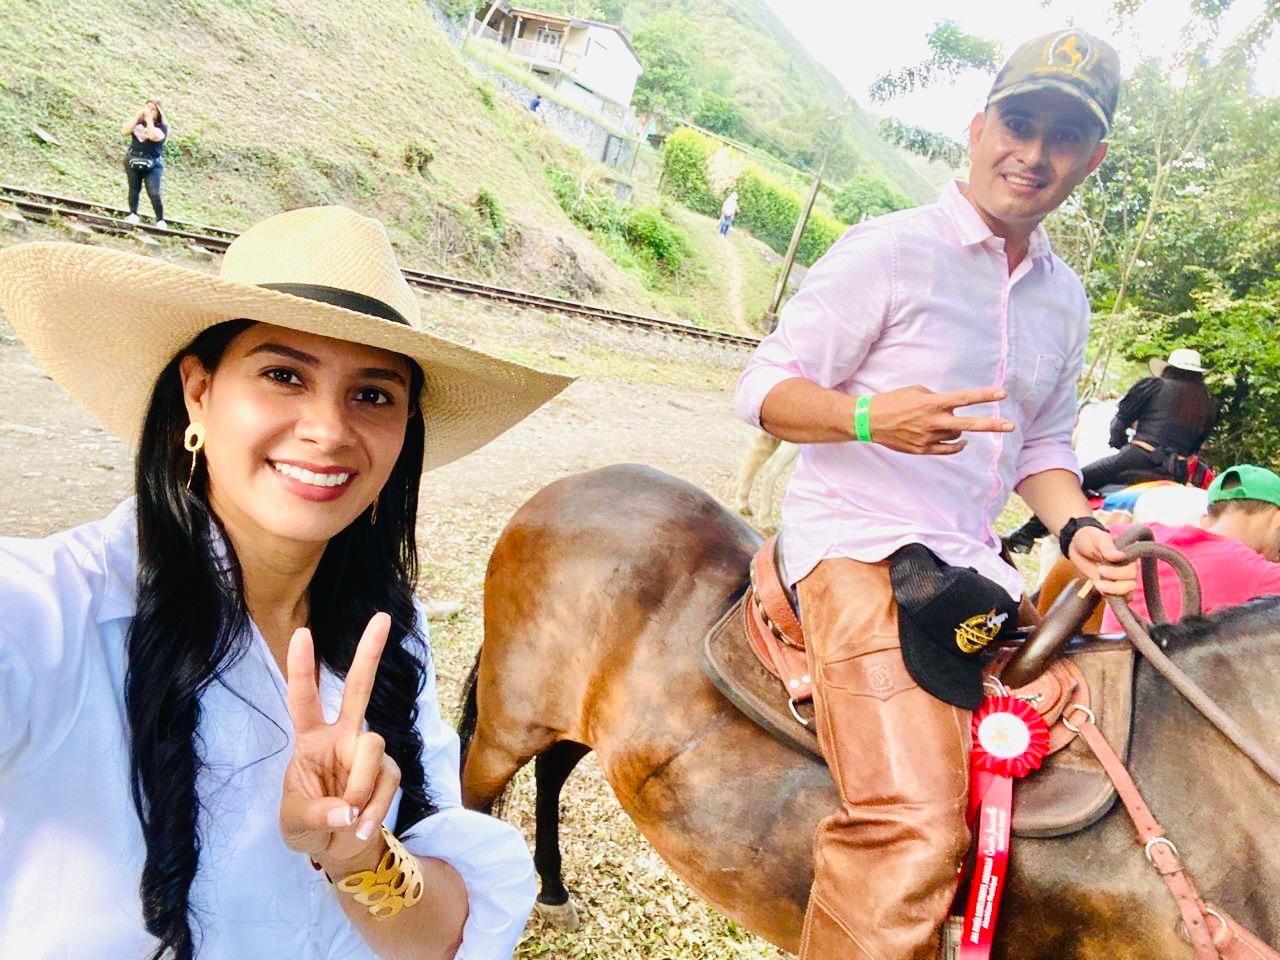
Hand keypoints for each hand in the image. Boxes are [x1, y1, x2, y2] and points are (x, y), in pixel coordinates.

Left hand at [279, 612, 400, 874]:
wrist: (340, 850)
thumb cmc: (308, 828)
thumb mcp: (295, 826)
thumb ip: (317, 816)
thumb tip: (347, 812)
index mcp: (310, 741)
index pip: (304, 699)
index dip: (301, 669)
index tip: (302, 633)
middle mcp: (341, 737)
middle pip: (359, 689)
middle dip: (369, 653)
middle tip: (381, 618)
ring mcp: (368, 752)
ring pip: (372, 748)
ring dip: (360, 788)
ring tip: (348, 819)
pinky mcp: (388, 770)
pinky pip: (387, 781)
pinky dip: (374, 810)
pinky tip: (362, 827)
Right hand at [867, 384, 1013, 454]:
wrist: (870, 421)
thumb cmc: (894, 401)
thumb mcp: (917, 392)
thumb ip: (937, 399)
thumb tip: (951, 409)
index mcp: (932, 403)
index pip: (964, 399)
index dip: (985, 395)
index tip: (1003, 393)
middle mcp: (933, 421)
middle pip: (969, 424)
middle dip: (992, 424)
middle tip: (1012, 425)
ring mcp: (928, 438)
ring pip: (955, 435)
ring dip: (957, 429)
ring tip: (945, 422)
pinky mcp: (923, 450)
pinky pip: (948, 449)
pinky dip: (957, 445)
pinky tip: (962, 441)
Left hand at [1068, 527, 1136, 597]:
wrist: (1076, 545)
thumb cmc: (1090, 539)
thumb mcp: (1098, 539)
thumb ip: (1109, 548)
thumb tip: (1121, 556)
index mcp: (1129, 556)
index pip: (1133, 570)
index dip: (1120, 573)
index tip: (1101, 568)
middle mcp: (1127, 569)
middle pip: (1131, 584)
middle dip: (1114, 584)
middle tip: (1098, 573)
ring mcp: (1119, 579)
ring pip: (1127, 593)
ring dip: (1112, 591)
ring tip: (1097, 584)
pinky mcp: (1111, 587)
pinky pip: (1118, 598)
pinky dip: (1111, 598)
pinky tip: (1101, 592)